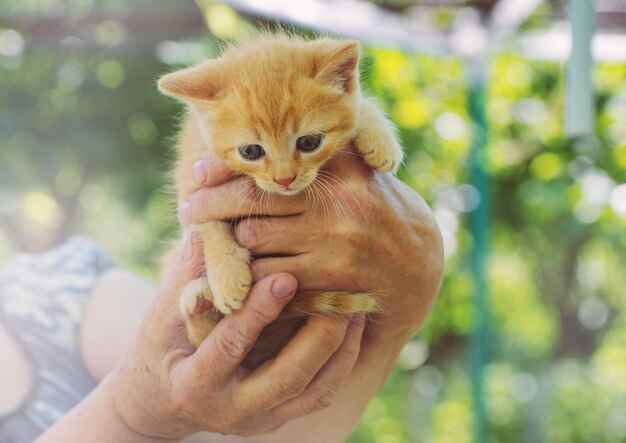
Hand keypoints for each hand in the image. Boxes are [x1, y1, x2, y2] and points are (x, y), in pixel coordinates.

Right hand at [107, 234, 365, 438]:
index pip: (230, 347)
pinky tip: (353, 326)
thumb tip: (208, 228)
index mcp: (194, 385)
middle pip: (286, 377)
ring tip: (356, 306)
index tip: (285, 276)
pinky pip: (322, 393)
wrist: (163, 399)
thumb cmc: (162, 346)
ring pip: (314, 391)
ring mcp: (260, 419)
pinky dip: (342, 360)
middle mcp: (231, 411)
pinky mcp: (281, 416)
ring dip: (341, 347)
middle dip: (318, 335)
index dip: (257, 312)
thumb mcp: (164, 314)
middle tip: (340, 294)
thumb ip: (188, 276)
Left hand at [181, 149, 443, 342]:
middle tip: (187, 210)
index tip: (198, 172)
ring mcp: (332, 246)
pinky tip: (237, 272)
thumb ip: (318, 152)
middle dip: (210, 207)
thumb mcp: (358, 171)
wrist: (416, 267)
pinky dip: (247, 277)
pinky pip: (268, 279)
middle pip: (252, 201)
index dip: (225, 169)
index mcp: (342, 170)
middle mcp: (337, 205)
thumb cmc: (376, 210)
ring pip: (254, 242)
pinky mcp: (328, 282)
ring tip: (209, 240)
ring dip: (228, 244)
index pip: (270, 161)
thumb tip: (256, 142)